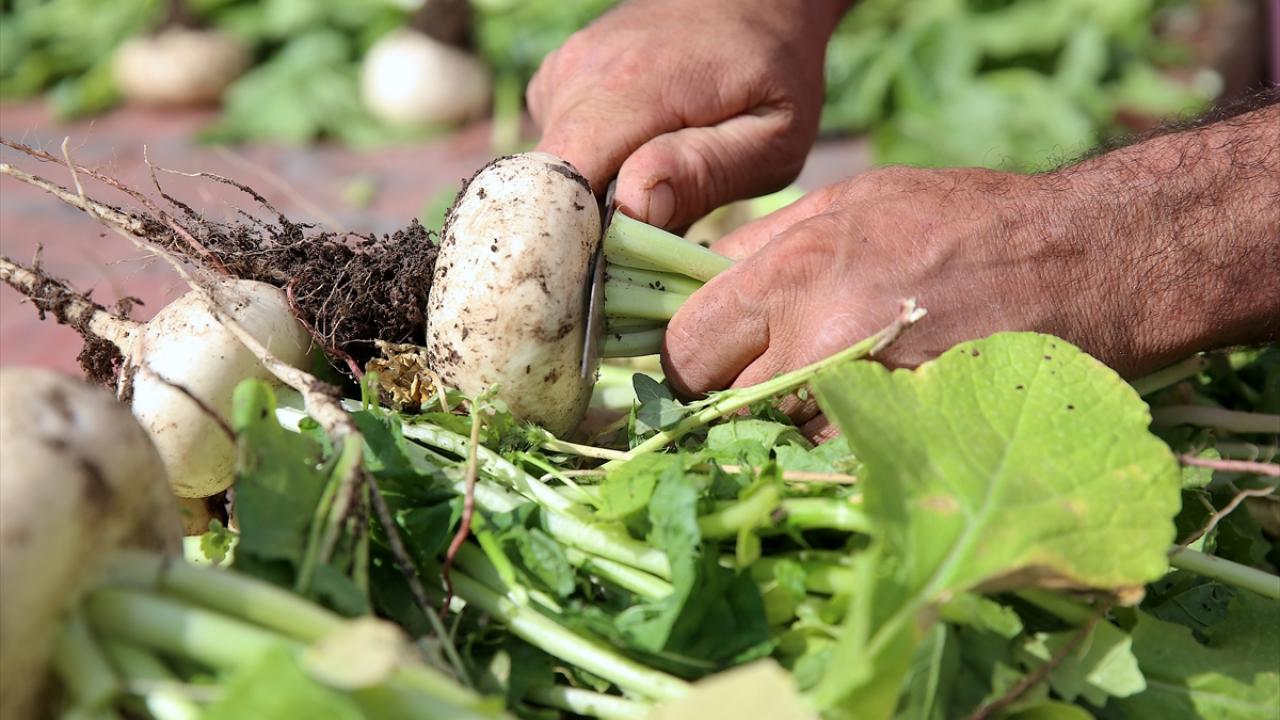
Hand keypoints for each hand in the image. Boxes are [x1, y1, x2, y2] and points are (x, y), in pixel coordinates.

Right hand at [528, 0, 845, 228]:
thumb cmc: (774, 72)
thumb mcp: (770, 135)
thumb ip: (704, 171)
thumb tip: (633, 209)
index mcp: (630, 91)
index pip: (560, 183)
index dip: (574, 241)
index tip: (611, 275)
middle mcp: (579, 76)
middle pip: (549, 188)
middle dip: (585, 231)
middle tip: (644, 245)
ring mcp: (561, 75)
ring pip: (550, 172)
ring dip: (589, 200)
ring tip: (648, 196)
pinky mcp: (556, 82)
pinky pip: (556, 150)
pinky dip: (587, 172)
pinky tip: (632, 162)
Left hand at [664, 95, 1279, 440]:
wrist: (1087, 262)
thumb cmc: (968, 221)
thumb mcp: (854, 199)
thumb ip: (765, 244)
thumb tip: (698, 280)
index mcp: (794, 275)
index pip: (684, 348)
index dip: (693, 354)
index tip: (714, 355)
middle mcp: (816, 346)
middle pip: (719, 406)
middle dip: (731, 394)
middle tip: (772, 376)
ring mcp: (862, 407)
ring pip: (773, 444)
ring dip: (786, 427)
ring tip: (835, 392)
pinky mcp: (905, 449)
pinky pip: (833, 466)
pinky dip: (837, 451)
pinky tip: (870, 420)